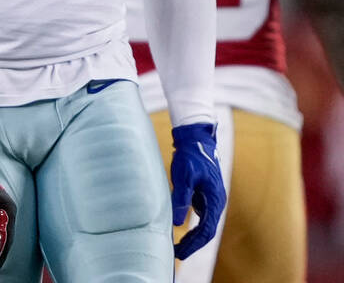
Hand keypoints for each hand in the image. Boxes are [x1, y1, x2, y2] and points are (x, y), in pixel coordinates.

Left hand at [170, 122, 225, 259]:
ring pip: (204, 225)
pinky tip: (179, 230)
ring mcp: (211, 199)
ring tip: (177, 247)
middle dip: (193, 245)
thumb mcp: (183, 176)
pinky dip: (192, 226)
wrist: (196, 139)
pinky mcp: (204, 196)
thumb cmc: (190, 156)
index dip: (193, 244)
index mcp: (215, 200)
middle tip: (176, 254)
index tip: (179, 252)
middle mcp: (216, 202)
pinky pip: (200, 216)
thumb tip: (178, 223)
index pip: (206, 230)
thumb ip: (181, 198)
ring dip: (192, 237)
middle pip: (207, 231)